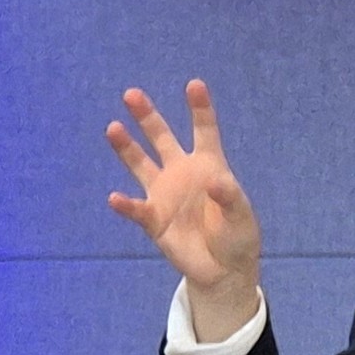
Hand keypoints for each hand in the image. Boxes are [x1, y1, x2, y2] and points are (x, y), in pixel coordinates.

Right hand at [103, 80, 263, 335]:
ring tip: (113, 128)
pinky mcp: (154, 220)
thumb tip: (216, 180)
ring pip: (141, 165)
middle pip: (161, 138)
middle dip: (147, 117)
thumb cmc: (237, 235)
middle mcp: (182, 173)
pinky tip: (115, 198)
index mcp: (209, 165)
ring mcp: (165, 194)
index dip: (200, 108)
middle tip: (131, 94)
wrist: (222, 269)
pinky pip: (136, 209)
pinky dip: (126, 205)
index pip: (204, 131)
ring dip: (127, 148)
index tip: (194, 85)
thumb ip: (230, 197)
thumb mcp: (241, 216)